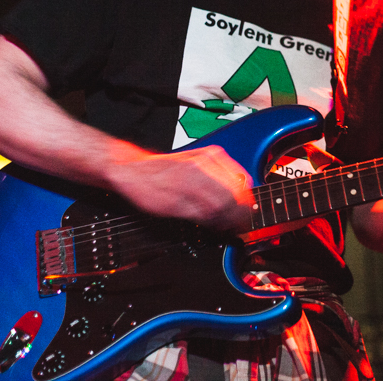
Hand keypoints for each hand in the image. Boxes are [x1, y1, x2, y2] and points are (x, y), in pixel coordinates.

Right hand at [107, 143, 253, 232]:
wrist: (134, 169)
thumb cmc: (166, 168)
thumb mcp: (196, 159)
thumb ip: (219, 170)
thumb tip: (242, 188)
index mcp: (210, 156)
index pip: (241, 180)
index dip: (248, 200)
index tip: (249, 210)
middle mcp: (202, 167)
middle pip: (233, 196)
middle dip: (241, 214)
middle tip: (242, 224)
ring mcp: (188, 184)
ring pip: (220, 206)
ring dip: (227, 220)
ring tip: (228, 226)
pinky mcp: (176, 201)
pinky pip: (201, 215)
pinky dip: (211, 223)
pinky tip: (212, 225)